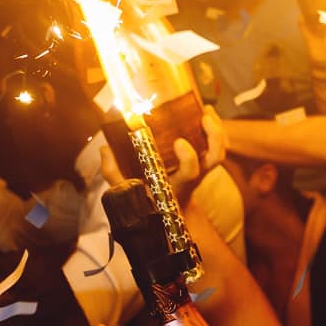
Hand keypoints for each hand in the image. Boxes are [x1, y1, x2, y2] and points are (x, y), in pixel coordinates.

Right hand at [99, 107, 225, 198]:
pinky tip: (206, 111)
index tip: (180, 142)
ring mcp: (202, 169)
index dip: (189, 157)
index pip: (191, 173)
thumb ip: (114, 172)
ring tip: (206, 110)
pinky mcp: (204, 161)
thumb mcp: (127, 191)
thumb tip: (105, 149)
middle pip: (215, 159)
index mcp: (178, 184)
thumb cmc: (147, 199)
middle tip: (204, 120)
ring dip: (217, 130)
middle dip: (214, 138)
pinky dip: (216, 128)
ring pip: (220, 151)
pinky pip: (218, 146)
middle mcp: (194, 177)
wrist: (170, 215)